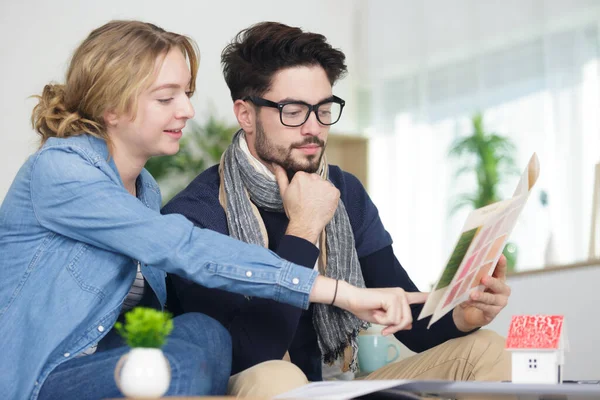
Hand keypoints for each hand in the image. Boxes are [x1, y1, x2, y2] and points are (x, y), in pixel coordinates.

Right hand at [273, 164, 339, 242]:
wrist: (305, 224)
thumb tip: (276, 164)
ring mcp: (326, 184)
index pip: (305, 176)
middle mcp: (314, 177)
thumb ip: (281, 176)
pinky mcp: (335, 192)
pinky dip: (330, 197)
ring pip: (324, 185)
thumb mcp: (284, 192)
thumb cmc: (294, 210)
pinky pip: (333, 191)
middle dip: (313, 187)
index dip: (303, 186)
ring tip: (316, 203)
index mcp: (301, 175)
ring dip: (322, 192)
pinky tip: (323, 204)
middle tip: (309, 199)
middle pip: (315, 179)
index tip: (302, 195)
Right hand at [309, 276, 428, 334]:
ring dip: (386, 323)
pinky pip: (393, 318)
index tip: (444, 294)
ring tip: (376, 314)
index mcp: (400, 297)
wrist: (351, 300)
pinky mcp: (393, 298)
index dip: (431, 298)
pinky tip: (375, 311)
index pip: (419, 297)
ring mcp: (398, 295)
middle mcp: (401, 294)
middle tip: (382, 326)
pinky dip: (382, 320)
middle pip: (407, 320)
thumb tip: (409, 325)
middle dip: (394, 327)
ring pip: (400, 320)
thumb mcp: (383, 319)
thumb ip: (397, 321)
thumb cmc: (365, 308)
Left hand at [452, 254, 510, 331]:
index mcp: (498, 278)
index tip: (499, 256)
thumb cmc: (471, 292)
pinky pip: (485, 308)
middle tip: (483, 278)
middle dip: (491, 281)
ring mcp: (500, 302)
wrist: (467, 312)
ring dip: (481, 296)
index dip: (501, 263)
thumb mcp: (471, 282)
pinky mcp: (493, 312)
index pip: (501, 269)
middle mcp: (502, 290)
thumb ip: (471, 275)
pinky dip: (476, 304)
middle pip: (499, 284)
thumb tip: (461, 265)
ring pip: (491, 298)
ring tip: (472, 294)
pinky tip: (469, 301)